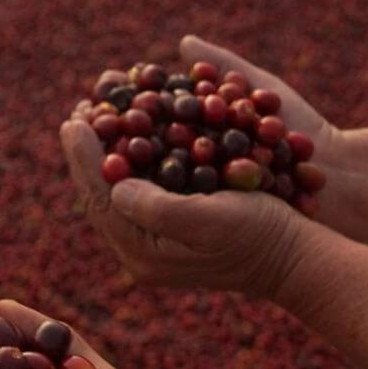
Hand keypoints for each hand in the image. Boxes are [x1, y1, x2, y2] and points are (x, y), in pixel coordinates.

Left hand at [62, 35, 359, 294]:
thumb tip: (114, 187)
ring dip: (104, 152)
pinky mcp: (171, 229)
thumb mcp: (210, 220)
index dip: (84, 157)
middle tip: (77, 112)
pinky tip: (125, 135)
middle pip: (101, 194)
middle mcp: (140, 251)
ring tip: (91, 117)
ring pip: (116, 189)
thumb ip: (158, 208)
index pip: (99, 198)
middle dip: (88, 151)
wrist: (294, 257)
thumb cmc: (258, 234)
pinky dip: (129, 159)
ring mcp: (154, 242)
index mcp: (142, 252)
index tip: (73, 120)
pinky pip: (138, 189)